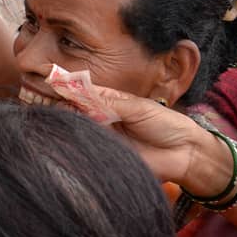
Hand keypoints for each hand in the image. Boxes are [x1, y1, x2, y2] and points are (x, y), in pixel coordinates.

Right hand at [73, 80, 207, 183]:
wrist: (184, 154)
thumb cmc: (166, 124)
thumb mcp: (138, 108)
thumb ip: (108, 105)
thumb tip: (80, 99)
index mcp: (110, 101)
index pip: (83, 92)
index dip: (69, 87)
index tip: (52, 81)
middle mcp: (102, 118)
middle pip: (75, 111)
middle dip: (65, 107)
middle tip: (62, 107)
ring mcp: (103, 137)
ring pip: (78, 129)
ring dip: (71, 126)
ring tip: (69, 122)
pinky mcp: (105, 156)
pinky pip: (87, 149)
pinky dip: (79, 145)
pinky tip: (76, 140)